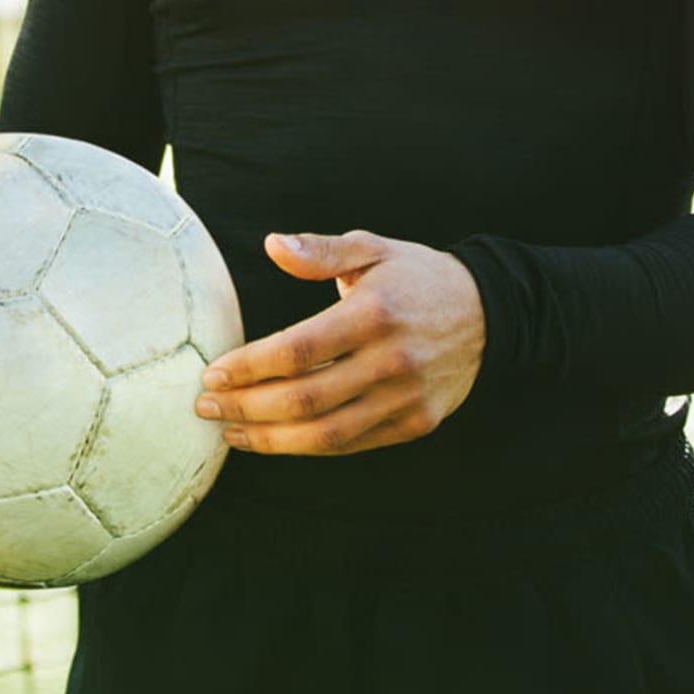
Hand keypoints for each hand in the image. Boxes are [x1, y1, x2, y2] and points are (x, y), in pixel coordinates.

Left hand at [195, 229, 484, 455]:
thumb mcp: (373, 248)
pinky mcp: (416, 423)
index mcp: (375, 312)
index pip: (298, 350)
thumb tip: (272, 245)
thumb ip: (320, 251)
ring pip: (326, 435)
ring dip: (270, 439)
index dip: (250, 367)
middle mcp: (392, 359)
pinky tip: (276, 439)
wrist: (487, 311)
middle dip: (247, 408)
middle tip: (207, 407)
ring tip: (231, 433)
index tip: (214, 374)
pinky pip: (352, 444)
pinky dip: (308, 448)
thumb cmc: (416, 275)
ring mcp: (406, 397)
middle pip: (306, 399)